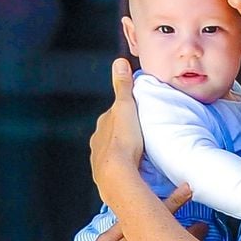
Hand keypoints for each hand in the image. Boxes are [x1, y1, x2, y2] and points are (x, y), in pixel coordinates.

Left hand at [90, 59, 143, 199]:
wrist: (118, 175)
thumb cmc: (124, 140)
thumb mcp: (126, 108)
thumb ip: (123, 87)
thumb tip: (119, 62)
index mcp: (102, 126)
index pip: (113, 116)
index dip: (125, 114)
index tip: (138, 114)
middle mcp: (97, 143)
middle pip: (112, 134)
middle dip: (124, 134)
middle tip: (142, 135)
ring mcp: (100, 162)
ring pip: (113, 152)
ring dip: (125, 152)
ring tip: (141, 154)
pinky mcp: (106, 179)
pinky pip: (117, 170)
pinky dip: (125, 168)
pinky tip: (136, 171)